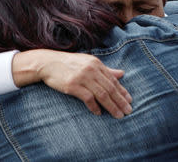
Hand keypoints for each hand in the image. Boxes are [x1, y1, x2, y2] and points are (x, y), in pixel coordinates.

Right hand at [12, 50, 131, 118]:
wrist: (48, 63)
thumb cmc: (70, 64)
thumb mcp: (89, 63)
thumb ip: (106, 70)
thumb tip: (121, 74)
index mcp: (96, 64)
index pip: (113, 80)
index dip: (122, 91)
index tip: (129, 100)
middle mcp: (91, 70)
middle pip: (110, 88)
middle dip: (120, 101)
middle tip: (128, 111)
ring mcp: (82, 78)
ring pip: (102, 94)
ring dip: (111, 106)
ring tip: (118, 115)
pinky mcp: (73, 86)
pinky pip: (88, 98)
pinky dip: (94, 107)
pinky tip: (99, 113)